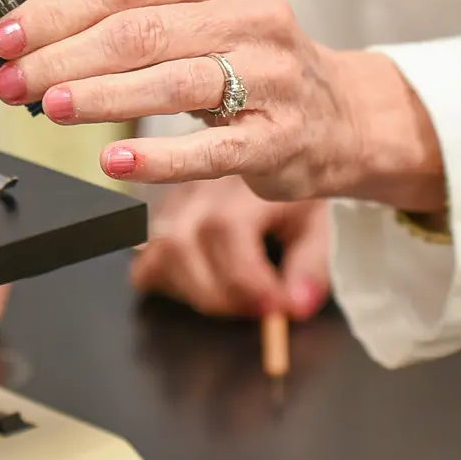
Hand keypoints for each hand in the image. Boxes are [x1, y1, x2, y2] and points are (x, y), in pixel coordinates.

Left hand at [0, 0, 445, 208]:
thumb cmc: (251, 63)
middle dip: (64, 57)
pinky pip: (209, 149)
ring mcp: (271, 75)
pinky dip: (158, 158)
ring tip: (54, 107)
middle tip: (15, 82)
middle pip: (139, 31)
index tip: (9, 38)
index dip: (56, 11)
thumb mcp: (203, 17)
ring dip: (101, 96)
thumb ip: (134, 16)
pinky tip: (115, 162)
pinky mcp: (279, 136)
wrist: (338, 115)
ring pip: (171, 82)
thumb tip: (33, 34)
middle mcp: (253, 14)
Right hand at [131, 178, 330, 319]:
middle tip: (256, 308)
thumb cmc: (291, 191)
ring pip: (159, 254)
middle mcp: (196, 188)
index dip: (247, 279)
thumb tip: (296, 305)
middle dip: (220, 295)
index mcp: (239, 182)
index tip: (274, 308)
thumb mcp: (314, 221)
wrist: (270, 151)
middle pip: (182, 245)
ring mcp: (171, 204)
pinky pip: (145, 262)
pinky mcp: (157, 222)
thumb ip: (308, 265)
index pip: (226, 230)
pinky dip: (171, 285)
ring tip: (233, 301)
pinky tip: (204, 289)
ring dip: (197, 292)